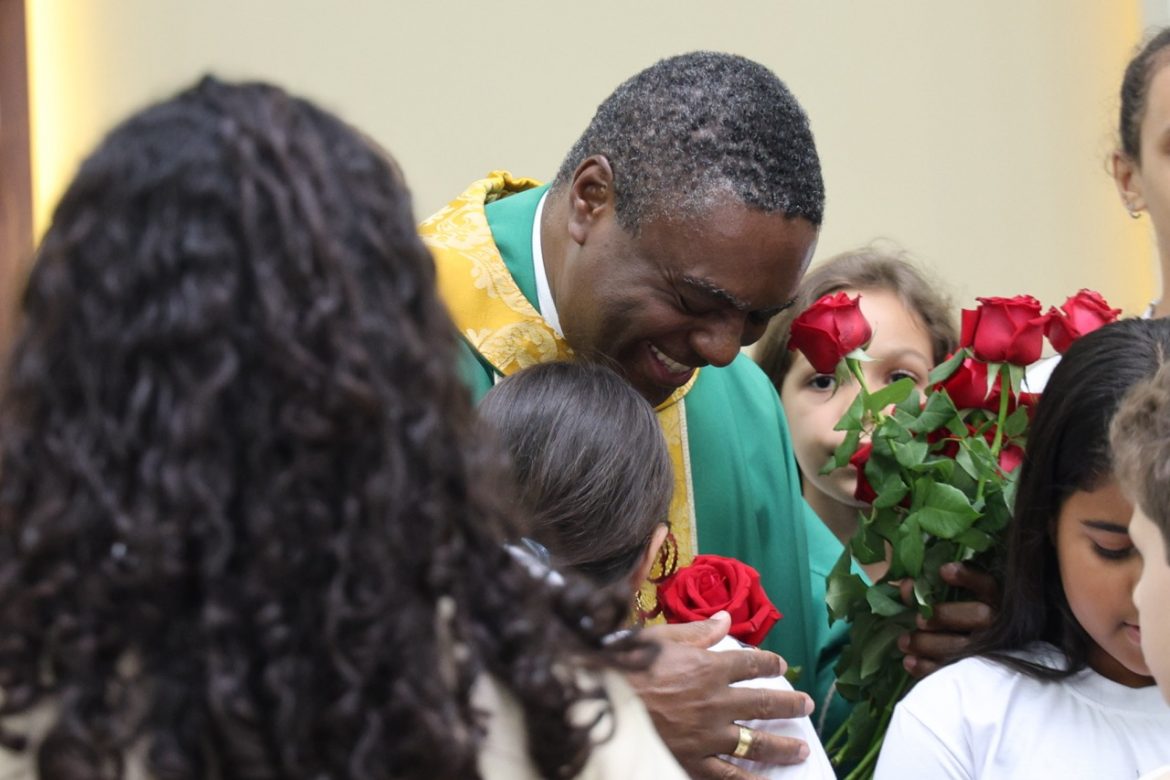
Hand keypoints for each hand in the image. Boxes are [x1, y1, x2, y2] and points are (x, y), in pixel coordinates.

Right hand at [627, 611, 813, 779]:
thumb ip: (698, 632)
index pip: (752, 664)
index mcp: (709, 668)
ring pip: (756, 743)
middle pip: (764, 704)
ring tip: (801, 749)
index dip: (770, 664)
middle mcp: (716, 702)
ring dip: (783, 746)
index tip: (780, 666)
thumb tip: (725, 619)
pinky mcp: (694, 761)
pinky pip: (729, 775)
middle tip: (805, 706)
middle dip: (790, 705)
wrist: (598, 701)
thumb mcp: (660, 638)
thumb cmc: (626, 665)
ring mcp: (708, 735)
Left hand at [897, 562, 999, 677]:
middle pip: (979, 616)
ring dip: (930, 644)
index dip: (968, 577)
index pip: (988, 585)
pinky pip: (955, 670)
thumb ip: (928, 591)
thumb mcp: (946, 601)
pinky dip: (929, 668)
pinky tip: (909, 662)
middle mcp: (997, 624)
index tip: (943, 571)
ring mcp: (990, 650)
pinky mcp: (976, 673)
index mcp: (994, 600)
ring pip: (966, 647)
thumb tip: (906, 585)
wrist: (969, 657)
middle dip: (945, 616)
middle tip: (919, 620)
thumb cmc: (954, 619)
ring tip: (904, 642)